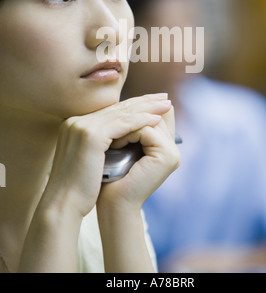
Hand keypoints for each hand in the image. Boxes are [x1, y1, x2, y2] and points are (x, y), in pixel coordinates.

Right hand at [40, 94, 171, 218]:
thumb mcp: (90, 159)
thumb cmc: (79, 190)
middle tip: (164, 97)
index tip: (152, 103)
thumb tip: (126, 138)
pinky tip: (157, 120)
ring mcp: (83, 126)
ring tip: (166, 105)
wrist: (63, 205)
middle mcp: (77, 120)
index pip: (110, 109)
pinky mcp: (91, 135)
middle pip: (117, 107)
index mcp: (75, 124)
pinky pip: (123, 124)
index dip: (133, 105)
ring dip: (147, 108)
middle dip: (143, 101)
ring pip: (122, 112)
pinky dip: (142, 120)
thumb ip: (103, 144)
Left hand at [97, 104, 180, 208]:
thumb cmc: (110, 177)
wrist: (112, 205)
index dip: (138, 105)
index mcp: (164, 145)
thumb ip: (126, 127)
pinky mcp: (167, 156)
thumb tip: (120, 103)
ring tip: (111, 132)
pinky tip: (114, 141)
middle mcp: (172, 148)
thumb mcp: (118, 146)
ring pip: (150, 119)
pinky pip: (147, 130)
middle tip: (111, 112)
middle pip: (155, 112)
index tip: (115, 107)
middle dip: (133, 109)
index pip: (156, 113)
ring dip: (128, 121)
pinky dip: (128, 132)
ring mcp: (172, 152)